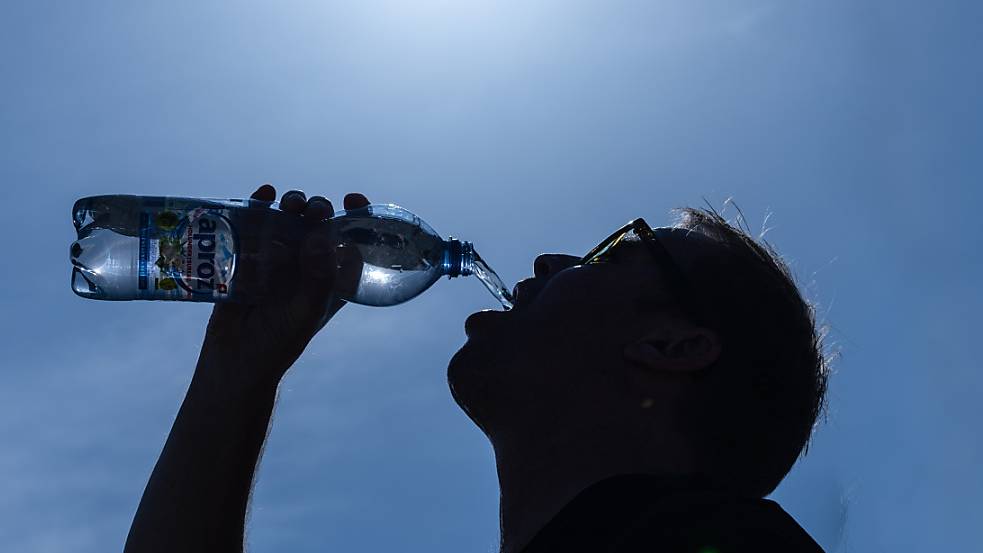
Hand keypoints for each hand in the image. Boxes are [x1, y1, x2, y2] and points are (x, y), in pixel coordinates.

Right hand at [200, 184, 369, 384]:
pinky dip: (260, 204)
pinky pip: (256, 225)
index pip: (351, 243)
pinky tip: (263, 194)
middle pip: (318, 226)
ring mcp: (278, 260)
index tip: (353, 199)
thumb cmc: (278, 343)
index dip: (357, 218)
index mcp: (330, 280)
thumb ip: (318, 278)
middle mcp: (307, 267)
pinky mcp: (249, 257)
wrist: (234, 360)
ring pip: (289, 221)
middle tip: (312, 208)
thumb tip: (321, 236)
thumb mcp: (306, 313)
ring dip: (292, 205)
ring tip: (289, 204)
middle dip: (318, 209)